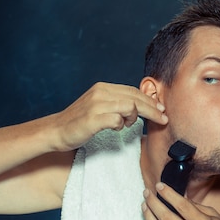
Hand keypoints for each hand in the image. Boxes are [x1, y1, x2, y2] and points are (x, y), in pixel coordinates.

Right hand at [51, 82, 167, 150]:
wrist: (57, 131)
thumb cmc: (80, 121)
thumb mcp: (99, 106)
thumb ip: (116, 103)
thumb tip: (138, 106)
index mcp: (103, 88)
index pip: (133, 91)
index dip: (149, 100)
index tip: (161, 109)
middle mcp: (100, 93)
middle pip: (135, 98)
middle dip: (152, 109)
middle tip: (163, 119)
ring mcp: (96, 105)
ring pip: (129, 107)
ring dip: (134, 118)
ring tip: (128, 125)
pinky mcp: (92, 119)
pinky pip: (117, 120)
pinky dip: (121, 125)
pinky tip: (116, 129)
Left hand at [142, 182, 219, 219]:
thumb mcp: (212, 214)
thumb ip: (193, 206)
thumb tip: (176, 194)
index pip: (182, 206)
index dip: (168, 194)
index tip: (160, 185)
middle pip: (166, 218)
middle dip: (153, 203)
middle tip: (147, 193)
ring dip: (148, 218)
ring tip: (144, 206)